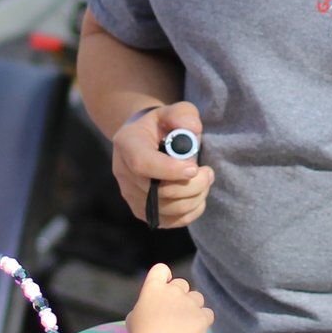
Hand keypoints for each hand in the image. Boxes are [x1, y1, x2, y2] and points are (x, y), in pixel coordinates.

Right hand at [114, 102, 213, 227]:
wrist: (146, 141)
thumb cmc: (163, 125)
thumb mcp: (173, 111)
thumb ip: (183, 115)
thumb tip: (193, 130)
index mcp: (127, 144)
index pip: (143, 164)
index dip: (170, 170)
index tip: (194, 168)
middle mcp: (123, 173)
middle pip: (159, 192)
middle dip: (193, 185)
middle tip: (208, 172)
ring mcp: (131, 195)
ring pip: (168, 210)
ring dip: (195, 197)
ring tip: (205, 180)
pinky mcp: (142, 212)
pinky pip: (171, 221)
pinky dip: (191, 211)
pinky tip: (198, 194)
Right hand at [127, 262, 212, 332]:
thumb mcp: (133, 318)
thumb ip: (144, 308)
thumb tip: (149, 310)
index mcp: (154, 288)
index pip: (161, 269)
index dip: (164, 276)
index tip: (164, 287)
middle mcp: (173, 290)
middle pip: (182, 283)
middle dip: (180, 294)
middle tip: (174, 312)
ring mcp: (190, 302)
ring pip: (197, 297)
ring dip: (193, 306)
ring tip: (184, 324)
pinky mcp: (203, 315)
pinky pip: (207, 313)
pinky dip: (202, 321)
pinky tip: (193, 331)